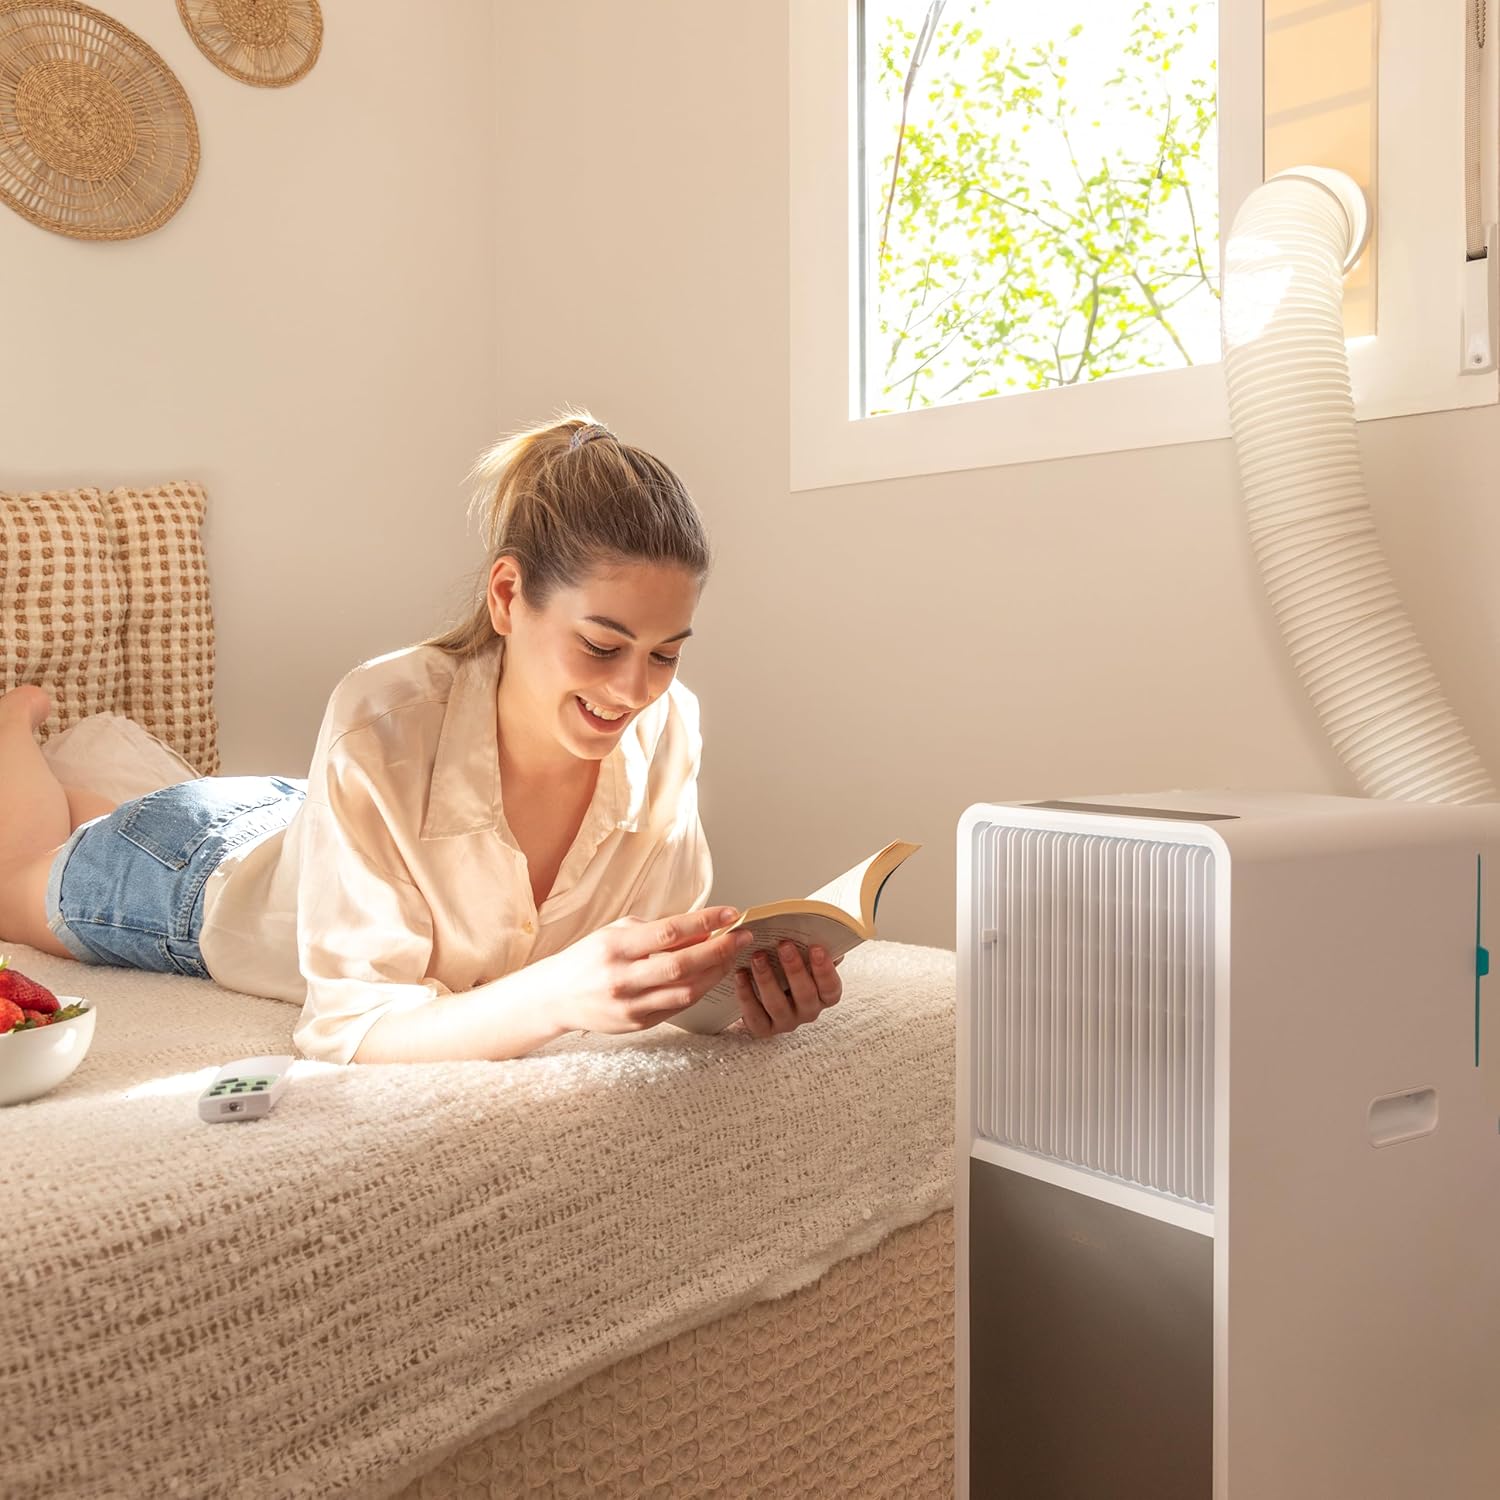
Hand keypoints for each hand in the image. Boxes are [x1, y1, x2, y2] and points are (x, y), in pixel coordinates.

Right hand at [545, 906, 755, 1034]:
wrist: (555, 997)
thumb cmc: (589, 958)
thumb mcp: (616, 932)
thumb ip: (657, 931)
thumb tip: (701, 931)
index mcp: (615, 947)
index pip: (669, 932)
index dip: (705, 922)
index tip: (730, 914)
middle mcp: (622, 977)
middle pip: (683, 965)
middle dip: (720, 950)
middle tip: (743, 937)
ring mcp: (630, 1005)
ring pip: (686, 991)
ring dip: (716, 973)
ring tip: (731, 957)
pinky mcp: (637, 1024)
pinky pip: (678, 1007)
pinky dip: (698, 990)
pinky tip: (710, 976)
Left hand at [733, 941, 842, 1037]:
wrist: (762, 996)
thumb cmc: (787, 972)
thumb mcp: (803, 961)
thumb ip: (812, 951)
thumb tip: (822, 933)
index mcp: (822, 995)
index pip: (831, 987)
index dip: (825, 969)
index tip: (816, 947)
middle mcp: (807, 1011)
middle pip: (805, 995)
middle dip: (794, 968)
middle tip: (784, 945)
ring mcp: (785, 1021)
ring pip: (777, 1004)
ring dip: (767, 978)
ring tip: (758, 957)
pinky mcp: (763, 1028)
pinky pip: (755, 1014)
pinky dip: (746, 993)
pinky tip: (741, 974)